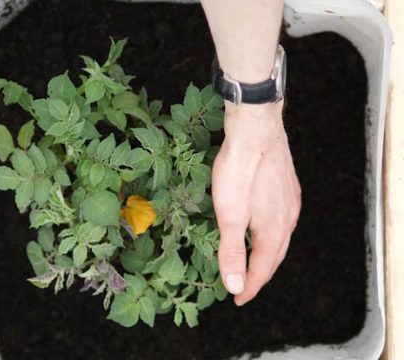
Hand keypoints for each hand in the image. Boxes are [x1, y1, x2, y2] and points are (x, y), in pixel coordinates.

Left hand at [212, 101, 300, 305]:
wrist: (255, 130)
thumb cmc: (239, 171)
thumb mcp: (228, 216)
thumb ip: (232, 252)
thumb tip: (235, 286)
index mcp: (274, 231)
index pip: (263, 269)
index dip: (249, 287)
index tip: (237, 300)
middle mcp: (288, 219)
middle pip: (275, 256)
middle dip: (259, 274)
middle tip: (243, 287)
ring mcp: (290, 201)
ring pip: (280, 238)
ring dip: (266, 254)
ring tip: (253, 262)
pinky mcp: (287, 187)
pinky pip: (282, 220)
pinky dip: (271, 235)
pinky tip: (264, 228)